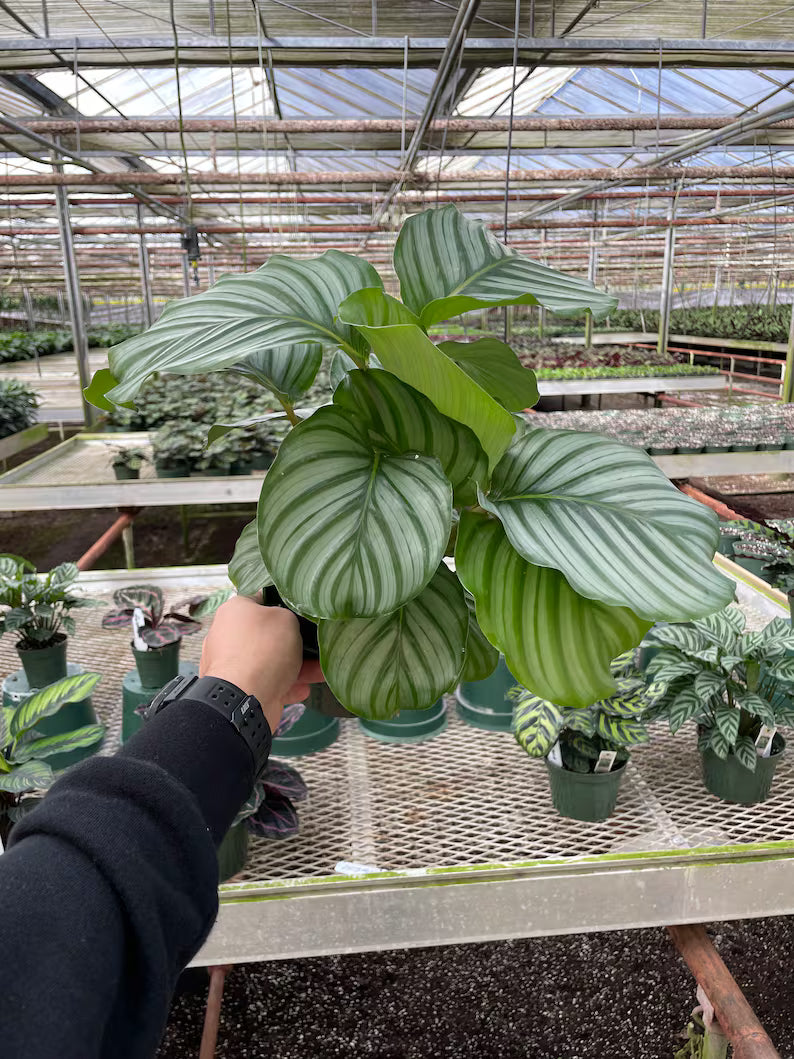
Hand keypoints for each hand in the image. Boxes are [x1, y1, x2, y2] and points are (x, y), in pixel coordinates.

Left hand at [199, 595, 323, 733]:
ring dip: (296, 666)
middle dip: (293, 641)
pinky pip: (267, 682)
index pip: (261, 600)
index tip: (303, 612)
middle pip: (267, 634)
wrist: (245, 698)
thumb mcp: (286, 618)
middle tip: (315, 643)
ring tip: (319, 671)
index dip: (284, 604)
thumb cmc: (264, 648)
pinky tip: (305, 689)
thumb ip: (289, 616)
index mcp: (234, 611)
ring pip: (269, 661)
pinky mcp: (238, 688)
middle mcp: (229, 635)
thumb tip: (286, 623)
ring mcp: (232, 664)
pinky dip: (286, 685)